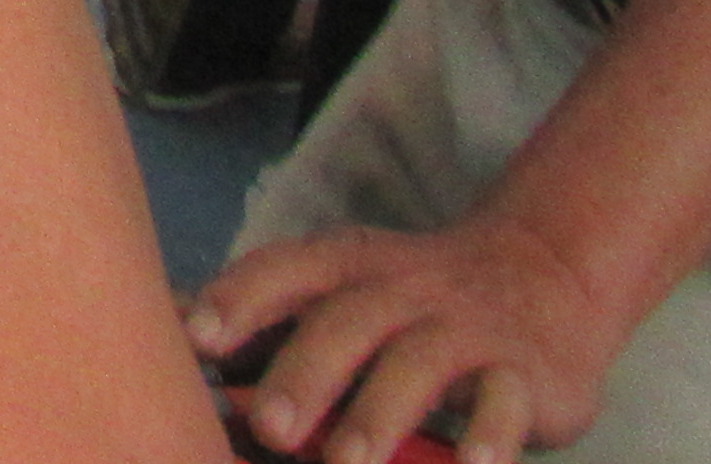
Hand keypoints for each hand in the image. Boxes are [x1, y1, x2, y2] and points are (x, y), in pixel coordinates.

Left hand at [194, 213, 628, 463]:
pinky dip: (489, 436)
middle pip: (347, 321)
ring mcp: (466, 328)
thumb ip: (269, 313)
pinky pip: (505, 401)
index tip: (195, 337)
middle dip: (304, 373)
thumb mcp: (342, 288)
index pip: (285, 271)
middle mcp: (402, 289)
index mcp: (346, 266)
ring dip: (379, 414)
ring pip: (419, 364)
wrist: (542, 273)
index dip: (239, 299)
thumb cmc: (408, 298)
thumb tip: (167, 331)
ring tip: (347, 463)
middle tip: (269, 428)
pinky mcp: (523, 372)